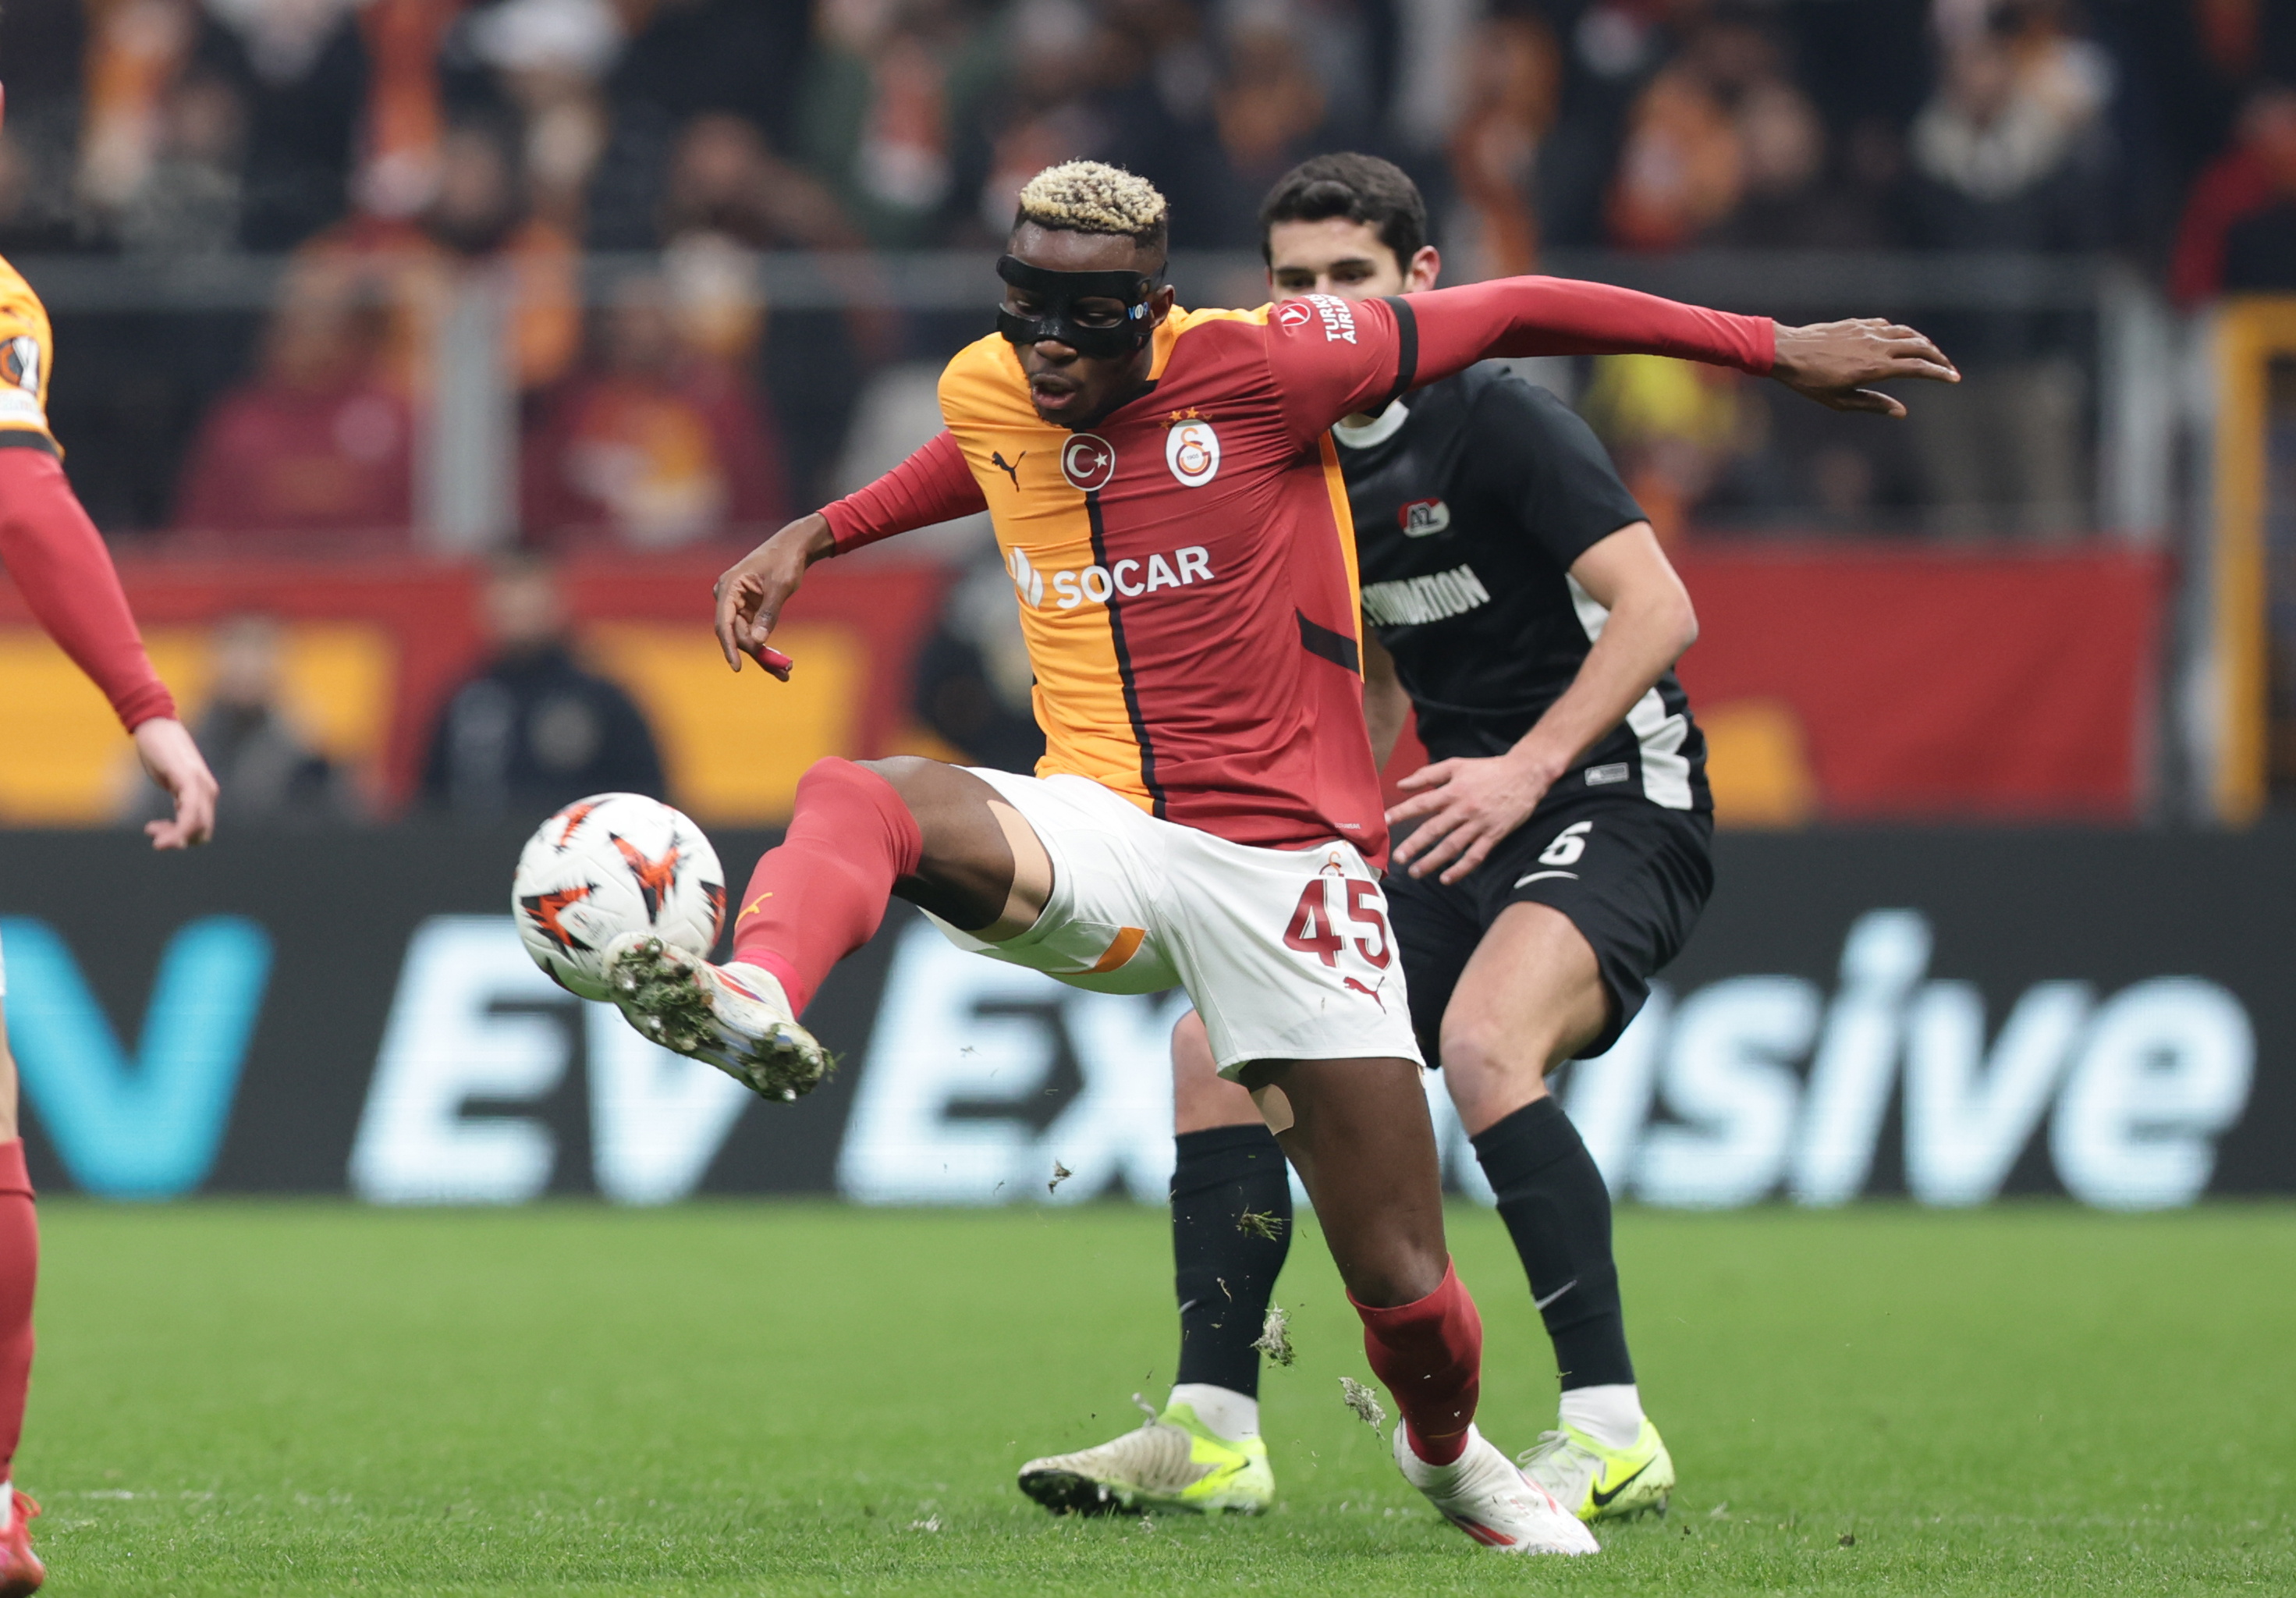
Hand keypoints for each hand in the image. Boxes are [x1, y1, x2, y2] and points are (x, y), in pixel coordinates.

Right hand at [132, 717, 217, 848]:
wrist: (155, 726)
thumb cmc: (161, 754)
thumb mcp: (172, 783)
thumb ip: (181, 801)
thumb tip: (181, 824)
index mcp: (206, 794)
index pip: (203, 829)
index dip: (182, 839)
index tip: (157, 835)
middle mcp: (208, 791)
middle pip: (202, 832)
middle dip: (179, 841)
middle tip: (153, 834)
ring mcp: (200, 785)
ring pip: (197, 826)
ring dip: (175, 837)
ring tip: (151, 830)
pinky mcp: (188, 779)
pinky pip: (190, 811)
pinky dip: (178, 827)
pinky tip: (157, 830)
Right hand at [713, 513, 834, 678]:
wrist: (794, 547)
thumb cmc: (785, 561)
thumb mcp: (780, 586)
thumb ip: (769, 613)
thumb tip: (759, 641)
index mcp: (729, 587)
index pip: (723, 623)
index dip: (729, 647)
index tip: (737, 667)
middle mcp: (729, 597)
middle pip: (737, 634)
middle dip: (756, 654)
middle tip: (781, 671)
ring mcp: (738, 604)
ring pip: (746, 637)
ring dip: (764, 655)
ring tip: (785, 672)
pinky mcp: (749, 610)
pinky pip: (754, 632)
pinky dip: (766, 646)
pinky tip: (781, 663)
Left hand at [1386, 750, 1560, 883]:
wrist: (1525, 774)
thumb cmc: (1488, 769)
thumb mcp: (1457, 764)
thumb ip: (1428, 774)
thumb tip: (1401, 784)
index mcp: (1453, 790)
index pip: (1422, 803)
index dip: (1403, 813)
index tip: (1385, 822)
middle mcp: (1464, 808)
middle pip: (1434, 829)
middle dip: (1414, 845)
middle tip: (1398, 858)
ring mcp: (1479, 824)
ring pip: (1452, 846)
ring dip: (1433, 861)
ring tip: (1415, 872)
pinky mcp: (1494, 835)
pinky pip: (1475, 856)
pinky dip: (1461, 869)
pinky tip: (1446, 878)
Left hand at [1771, 318, 1958, 416]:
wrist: (1787, 351)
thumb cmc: (1810, 381)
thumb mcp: (1840, 401)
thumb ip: (1873, 404)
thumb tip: (1901, 412)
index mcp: (1875, 367)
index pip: (1918, 368)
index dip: (1940, 373)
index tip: (1954, 378)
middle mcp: (1877, 346)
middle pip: (1920, 346)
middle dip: (1939, 358)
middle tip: (1948, 368)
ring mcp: (1868, 331)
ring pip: (1907, 333)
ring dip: (1924, 343)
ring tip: (1931, 353)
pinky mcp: (1858, 323)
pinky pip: (1888, 326)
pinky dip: (1901, 333)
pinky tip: (1901, 340)